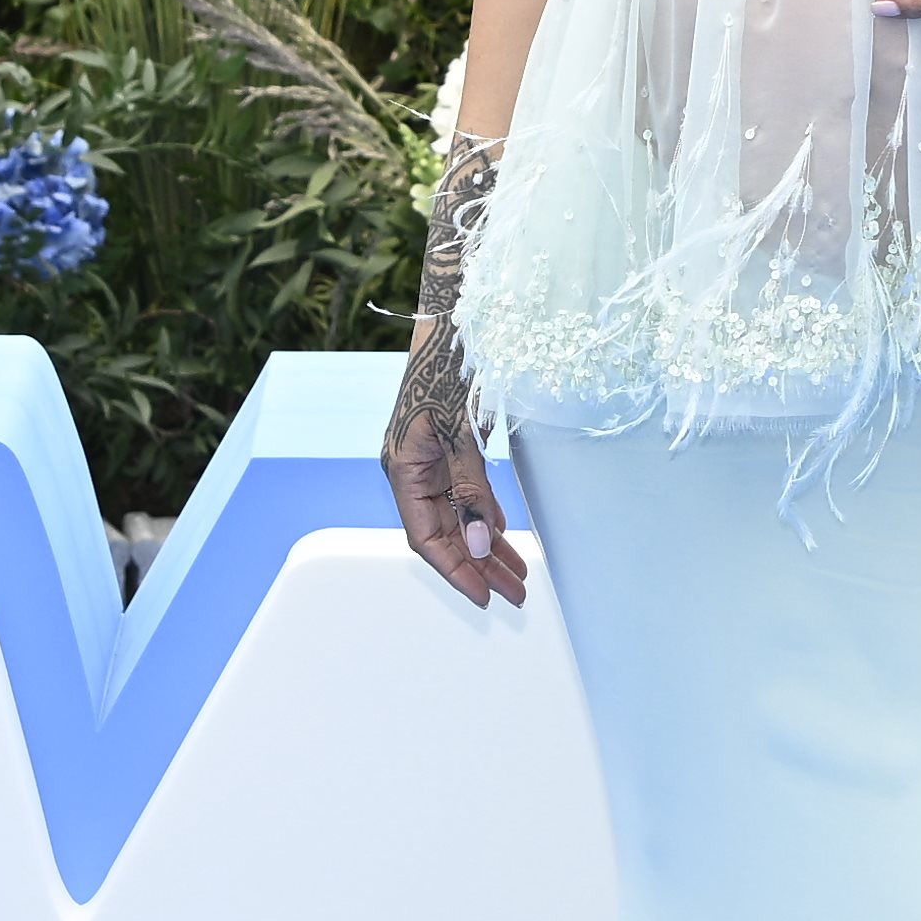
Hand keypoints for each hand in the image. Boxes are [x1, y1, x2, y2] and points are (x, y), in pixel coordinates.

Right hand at [384, 316, 528, 607]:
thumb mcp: (460, 434)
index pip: (426, 538)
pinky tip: (501, 537)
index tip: (485, 596)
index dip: (455, 570)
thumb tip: (478, 542)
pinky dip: (484, 517)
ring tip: (516, 574)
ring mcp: (428, 461)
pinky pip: (464, 495)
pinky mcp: (446, 450)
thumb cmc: (449, 370)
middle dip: (478, 566)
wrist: (452, 324)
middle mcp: (411, 471)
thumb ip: (468, 489)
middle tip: (515, 593)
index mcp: (403, 469)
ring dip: (485, 546)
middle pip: (445, 533)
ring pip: (457, 517)